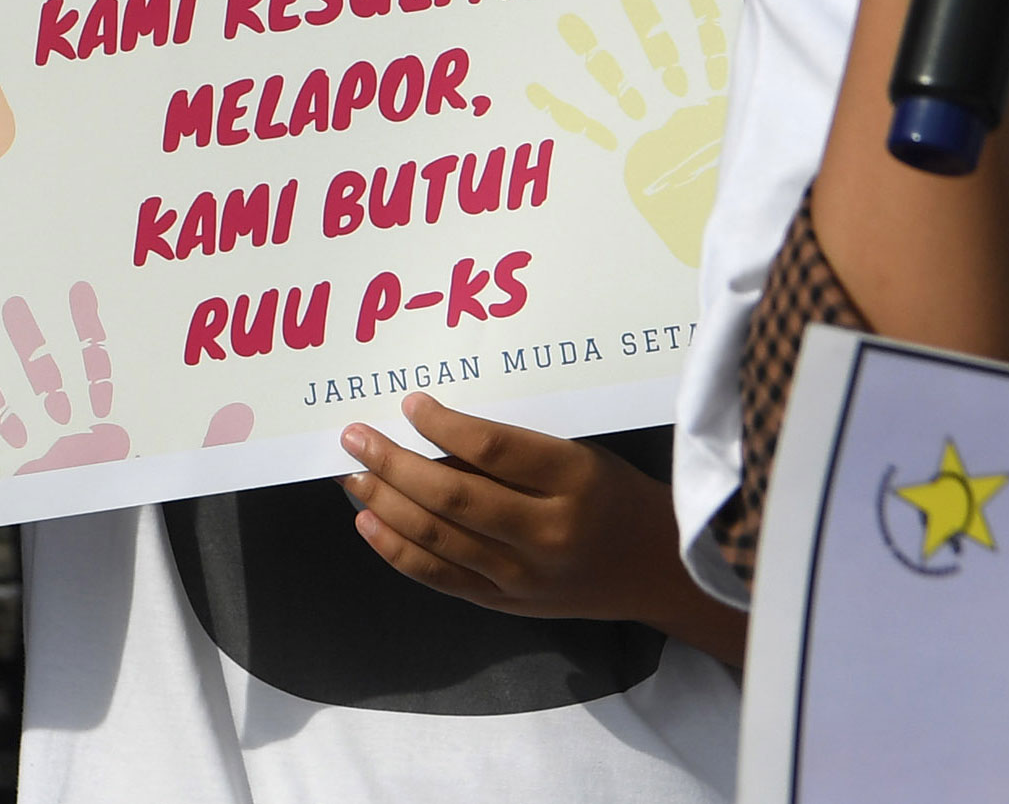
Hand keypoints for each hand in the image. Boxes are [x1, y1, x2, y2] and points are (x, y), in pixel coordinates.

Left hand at [340, 391, 746, 664]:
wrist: (655, 570)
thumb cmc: (612, 494)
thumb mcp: (578, 455)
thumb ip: (515, 451)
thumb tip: (432, 433)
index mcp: (572, 480)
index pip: (493, 449)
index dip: (443, 424)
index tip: (409, 403)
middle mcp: (546, 533)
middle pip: (454, 496)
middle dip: (394, 463)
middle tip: (355, 436)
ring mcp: (524, 577)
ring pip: (438, 539)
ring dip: (385, 505)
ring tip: (353, 476)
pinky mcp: (507, 604)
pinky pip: (441, 578)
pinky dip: (398, 551)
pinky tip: (369, 524)